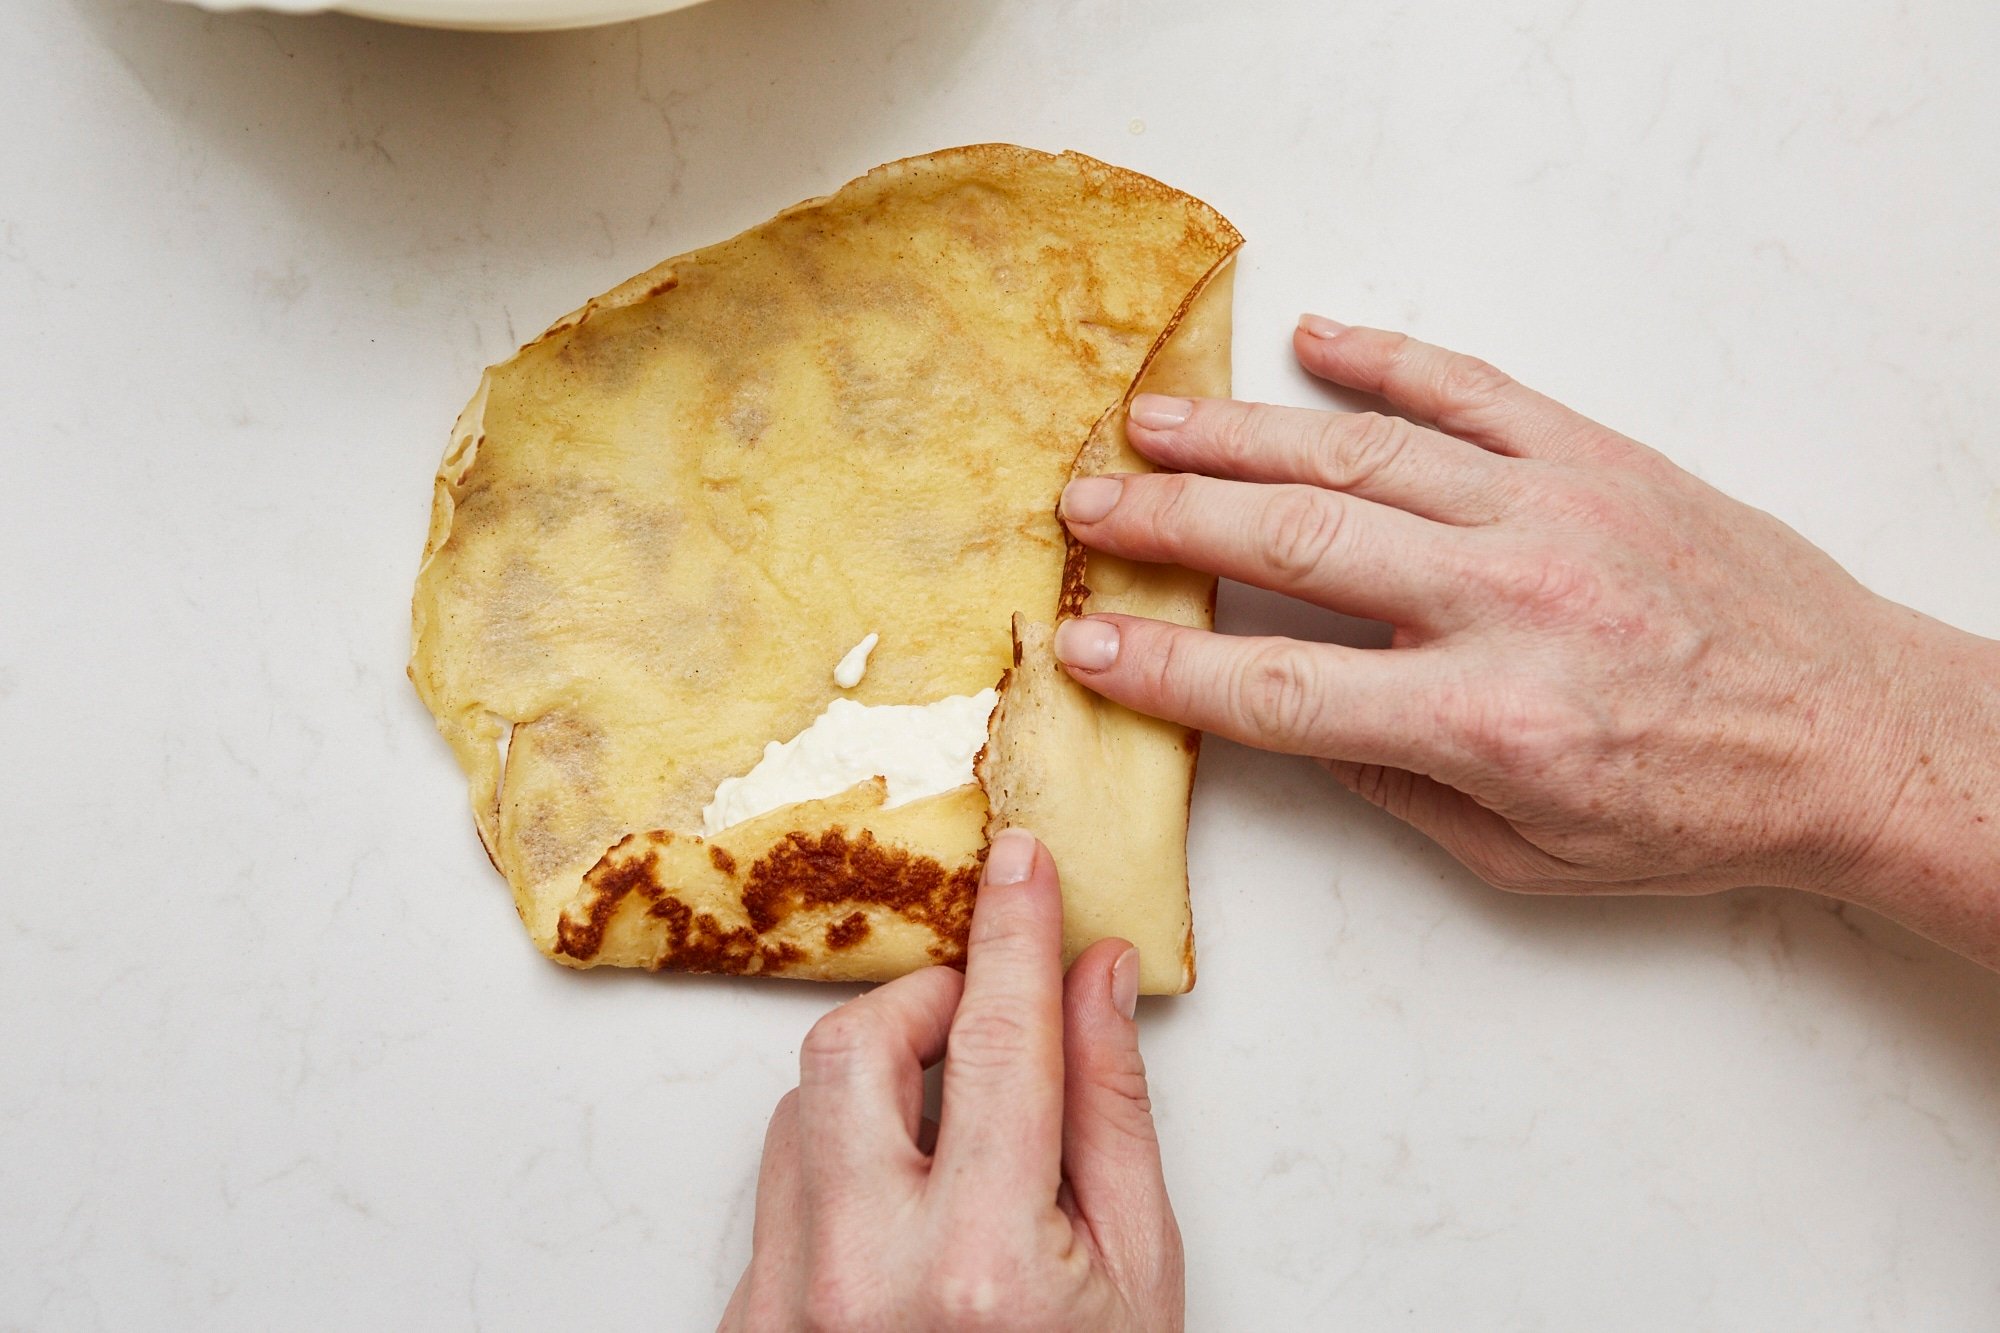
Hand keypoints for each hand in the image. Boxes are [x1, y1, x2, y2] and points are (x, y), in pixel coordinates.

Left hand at [719, 830, 1182, 1330]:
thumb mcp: (1138, 1277)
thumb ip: (1109, 1115)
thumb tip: (1093, 979)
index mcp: (982, 1269)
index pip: (995, 1042)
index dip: (1013, 934)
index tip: (1020, 862)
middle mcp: (860, 1281)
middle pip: (854, 1049)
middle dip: (923, 1002)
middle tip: (984, 1020)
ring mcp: (786, 1310)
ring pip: (801, 1109)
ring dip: (880, 1086)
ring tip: (956, 1139)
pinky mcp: (747, 1327)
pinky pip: (779, 1191)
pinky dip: (844, 1165)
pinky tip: (909, 1212)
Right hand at [1054, 316, 1999, 963]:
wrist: (1857, 733)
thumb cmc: (1698, 811)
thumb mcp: (1530, 855)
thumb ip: (1395, 786)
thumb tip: (1284, 725)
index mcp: (1486, 721)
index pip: (1274, 691)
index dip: (1163, 671)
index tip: (1082, 649)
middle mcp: (1508, 601)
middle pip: (1293, 548)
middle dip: (1167, 526)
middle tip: (1083, 507)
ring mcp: (1552, 512)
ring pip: (1360, 456)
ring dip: (1240, 436)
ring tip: (1150, 423)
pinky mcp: (1598, 457)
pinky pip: (1472, 390)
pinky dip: (1387, 361)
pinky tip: (1315, 341)